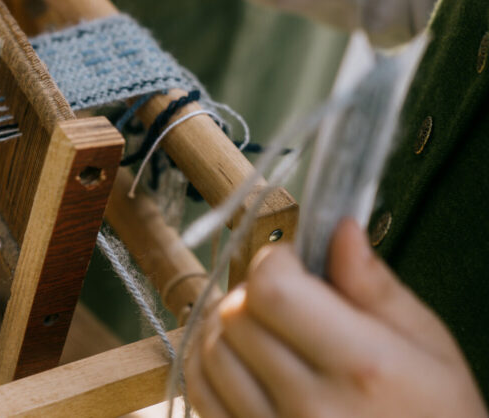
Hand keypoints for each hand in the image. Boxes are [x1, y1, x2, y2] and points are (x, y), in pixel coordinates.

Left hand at [186, 220, 486, 417]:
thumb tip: (339, 228)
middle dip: (253, 292)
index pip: (273, 289)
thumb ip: (375, 286)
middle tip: (284, 300)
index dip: (275, 261)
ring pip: (210, 350)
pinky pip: (199, 392)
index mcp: (362, 367)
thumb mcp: (429, 349)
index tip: (292, 262)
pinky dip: (209, 365)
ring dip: (228, 328)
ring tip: (265, 332)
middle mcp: (312, 406)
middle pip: (235, 314)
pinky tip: (239, 360)